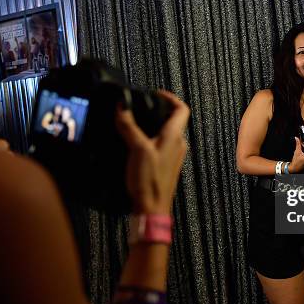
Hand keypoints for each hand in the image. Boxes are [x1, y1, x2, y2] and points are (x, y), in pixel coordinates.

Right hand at [115, 90, 189, 213]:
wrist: (151, 209)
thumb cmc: (149, 180)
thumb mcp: (136, 148)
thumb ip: (129, 125)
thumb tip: (121, 105)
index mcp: (175, 137)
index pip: (182, 109)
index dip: (170, 97)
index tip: (155, 94)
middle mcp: (178, 145)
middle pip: (173, 120)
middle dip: (157, 111)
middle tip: (140, 107)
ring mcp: (172, 156)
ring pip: (166, 133)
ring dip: (152, 126)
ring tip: (134, 123)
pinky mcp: (165, 166)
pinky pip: (160, 146)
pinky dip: (149, 140)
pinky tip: (134, 144)